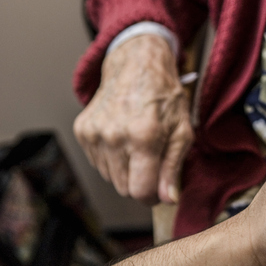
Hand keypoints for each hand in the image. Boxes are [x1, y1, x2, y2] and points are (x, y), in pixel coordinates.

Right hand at [73, 34, 191, 203]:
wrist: (136, 65)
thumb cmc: (164, 98)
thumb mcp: (182, 131)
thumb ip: (173, 168)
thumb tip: (168, 199)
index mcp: (143, 136)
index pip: (140, 191)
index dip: (152, 197)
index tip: (159, 191)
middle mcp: (114, 136)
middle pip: (124, 189)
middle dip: (141, 182)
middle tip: (153, 161)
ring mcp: (94, 133)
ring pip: (111, 178)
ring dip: (126, 170)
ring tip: (138, 146)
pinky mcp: (82, 130)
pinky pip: (98, 163)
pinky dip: (112, 159)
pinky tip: (124, 139)